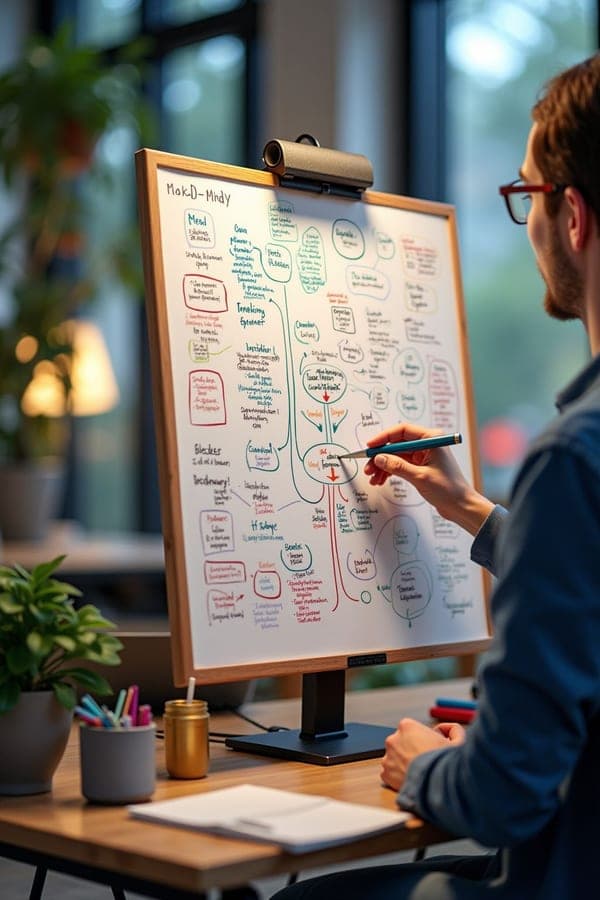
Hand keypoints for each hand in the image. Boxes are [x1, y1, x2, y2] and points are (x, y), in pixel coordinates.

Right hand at [364, 423, 493, 535]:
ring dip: (383, 466)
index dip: (383, 438)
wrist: (461, 507)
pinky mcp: (421, 467)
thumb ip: (398, 466)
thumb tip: (379, 458)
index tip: (370, 447)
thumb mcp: (420, 477)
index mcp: (431, 439)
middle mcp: (427, 445)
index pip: (402, 431)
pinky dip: (390, 472)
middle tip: (368, 467)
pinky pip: (400, 465)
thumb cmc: (449, 490)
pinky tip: (381, 480)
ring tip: (373, 478)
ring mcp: (423, 456)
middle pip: (396, 444)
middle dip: (381, 456)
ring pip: (396, 456)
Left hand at [380, 717, 465, 791]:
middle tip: (427, 761)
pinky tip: (413, 779)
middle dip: (412, 750)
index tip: (432, 748)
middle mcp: (393, 739)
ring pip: (396, 758)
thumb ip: (452, 729)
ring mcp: (387, 758)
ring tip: (420, 772)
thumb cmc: (446, 763)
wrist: (438, 786)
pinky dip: (400, 776)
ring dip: (405, 763)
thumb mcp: (458, 740)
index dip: (425, 739)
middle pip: (403, 743)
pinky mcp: (385, 775)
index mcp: (406, 726)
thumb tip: (445, 731)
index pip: (413, 730)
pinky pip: (391, 773)